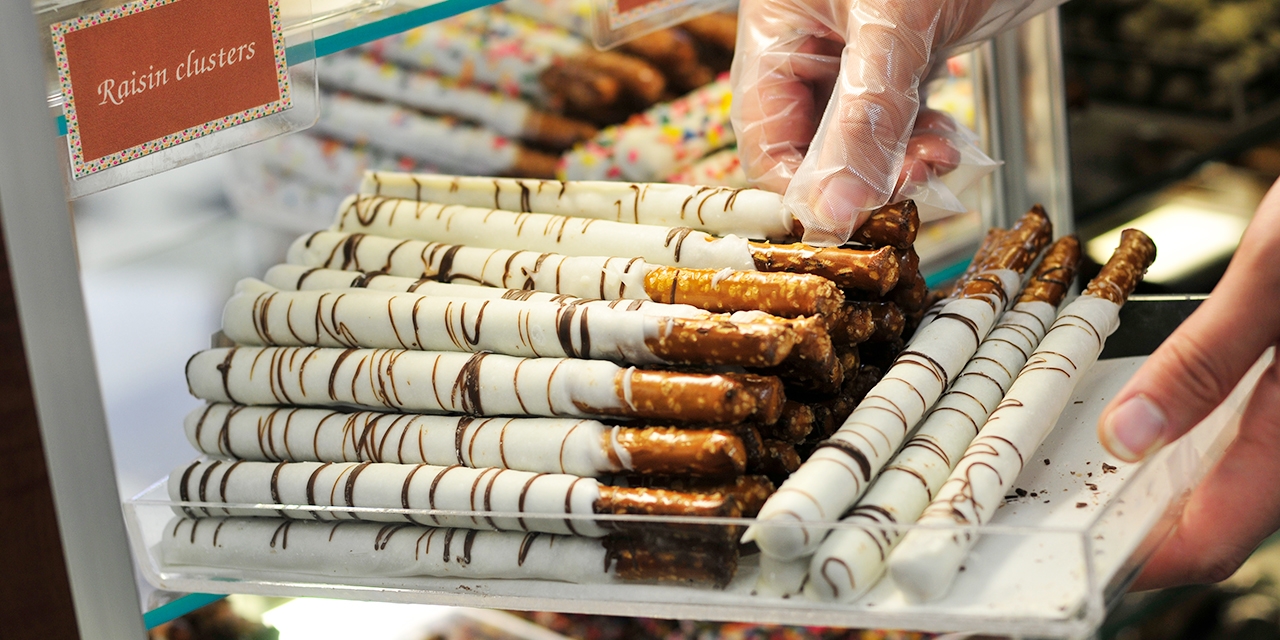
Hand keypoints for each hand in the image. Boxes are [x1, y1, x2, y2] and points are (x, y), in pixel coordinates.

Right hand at [731, 0, 1062, 243]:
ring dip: (897, 161)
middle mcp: (805, 45)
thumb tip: (835, 212)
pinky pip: (894, 119)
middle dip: (859, 175)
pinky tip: (944, 139)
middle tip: (913, 178)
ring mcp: (853, 53)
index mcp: (774, 29)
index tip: (849, 216)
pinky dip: (919, 139)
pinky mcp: (900, 57)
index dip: (803, 186)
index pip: (764, 138)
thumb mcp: (897, 27)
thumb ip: (865, 121)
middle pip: (809, 145)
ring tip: (938, 154)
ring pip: (856, 139)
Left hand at [1098, 177, 1279, 589]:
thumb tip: (1125, 436)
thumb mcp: (1275, 268)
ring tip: (1091, 464)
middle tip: (1063, 502)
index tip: (1071, 550)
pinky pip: (1249, 446)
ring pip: (1235, 486)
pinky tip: (1153, 420)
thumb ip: (1203, 358)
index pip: (1215, 541)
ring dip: (1165, 487)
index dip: (1140, 559)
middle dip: (1142, 525)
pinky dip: (1195, 446)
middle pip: (1221, 521)